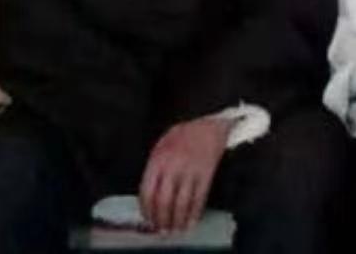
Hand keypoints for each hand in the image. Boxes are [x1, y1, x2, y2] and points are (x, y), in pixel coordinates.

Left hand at [139, 117, 231, 233]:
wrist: (209, 126)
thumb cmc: (184, 135)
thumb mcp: (161, 145)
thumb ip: (154, 168)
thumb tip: (150, 196)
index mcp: (158, 159)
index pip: (147, 191)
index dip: (146, 209)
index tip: (148, 218)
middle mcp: (173, 166)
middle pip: (163, 201)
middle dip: (161, 219)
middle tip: (161, 229)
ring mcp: (190, 171)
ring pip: (181, 204)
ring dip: (177, 220)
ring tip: (175, 229)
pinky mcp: (206, 174)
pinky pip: (199, 199)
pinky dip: (194, 214)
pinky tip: (191, 222)